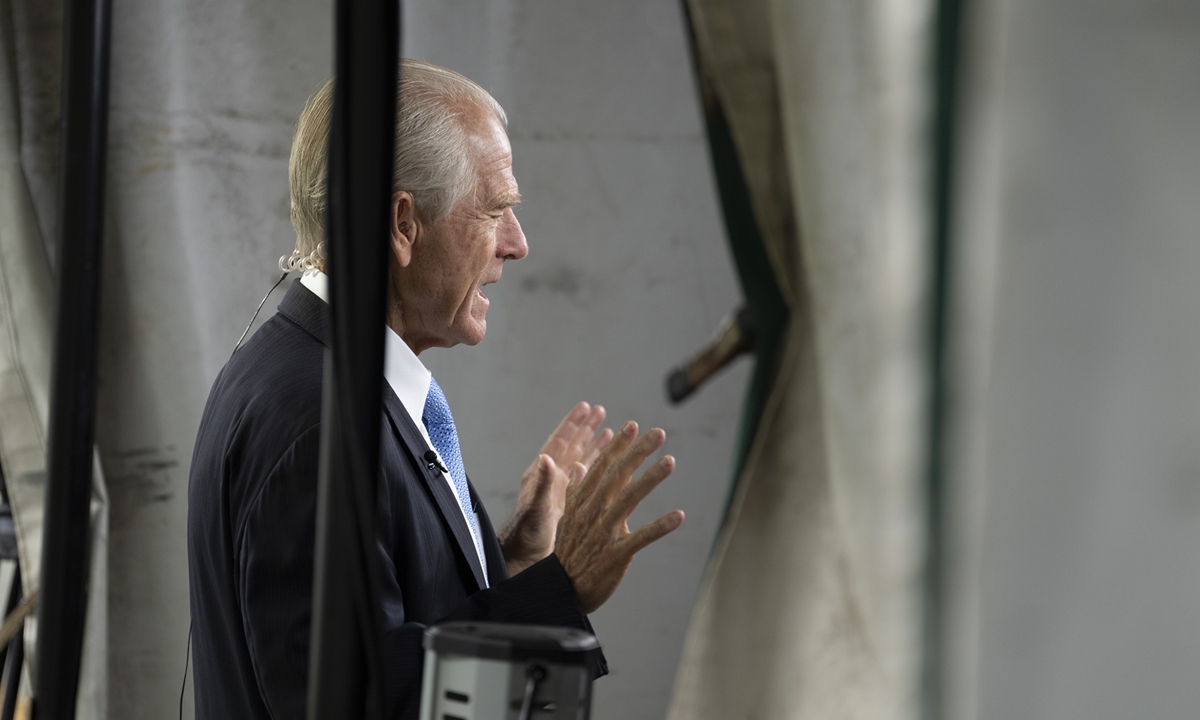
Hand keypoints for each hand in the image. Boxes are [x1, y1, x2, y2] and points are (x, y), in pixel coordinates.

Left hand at [500, 402, 613, 574]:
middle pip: (571, 446)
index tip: (585, 408)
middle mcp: (552, 479)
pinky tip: (608, 462)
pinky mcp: (570, 502)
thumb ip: (543, 482)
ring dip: (593, 445)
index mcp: (543, 475)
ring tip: (608, 430)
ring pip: (580, 460)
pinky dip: (597, 467)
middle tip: (600, 411)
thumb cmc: (528, 534)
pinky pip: (586, 479)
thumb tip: (546, 457)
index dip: (571, 425)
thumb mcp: (537, 507)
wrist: (527, 556)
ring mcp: (561, 490)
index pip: (558, 443)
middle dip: (585, 429)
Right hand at [554, 421, 683, 613]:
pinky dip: (660, 526)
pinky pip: (642, 537)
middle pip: (617, 476)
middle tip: (658, 433)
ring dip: (651, 478)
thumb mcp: (568, 517)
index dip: (617, 446)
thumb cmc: (570, 552)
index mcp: (583, 502)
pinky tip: (679, 515)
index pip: (601, 467)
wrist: (563, 590)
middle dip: (637, 452)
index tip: (632, 426)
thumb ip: (576, 491)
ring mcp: (605, 533)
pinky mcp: (617, 554)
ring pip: (629, 499)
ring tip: (670, 461)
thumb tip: (580, 465)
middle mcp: (593, 513)